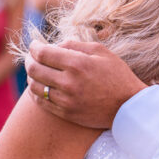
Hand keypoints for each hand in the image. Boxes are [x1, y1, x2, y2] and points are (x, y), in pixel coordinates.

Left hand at [25, 40, 145, 128]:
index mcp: (77, 64)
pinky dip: (36, 92)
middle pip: (34, 70)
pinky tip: (41, 86)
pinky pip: (41, 102)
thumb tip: (55, 45)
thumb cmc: (117, 74)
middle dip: (29, 61)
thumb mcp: (101, 51)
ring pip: (34, 87)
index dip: (34, 47)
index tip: (35, 45)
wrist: (129, 106)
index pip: (42, 53)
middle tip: (32, 57)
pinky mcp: (66, 113)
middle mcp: (69, 83)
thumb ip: (75, 45)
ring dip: (31, 77)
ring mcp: (66, 100)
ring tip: (36, 72)